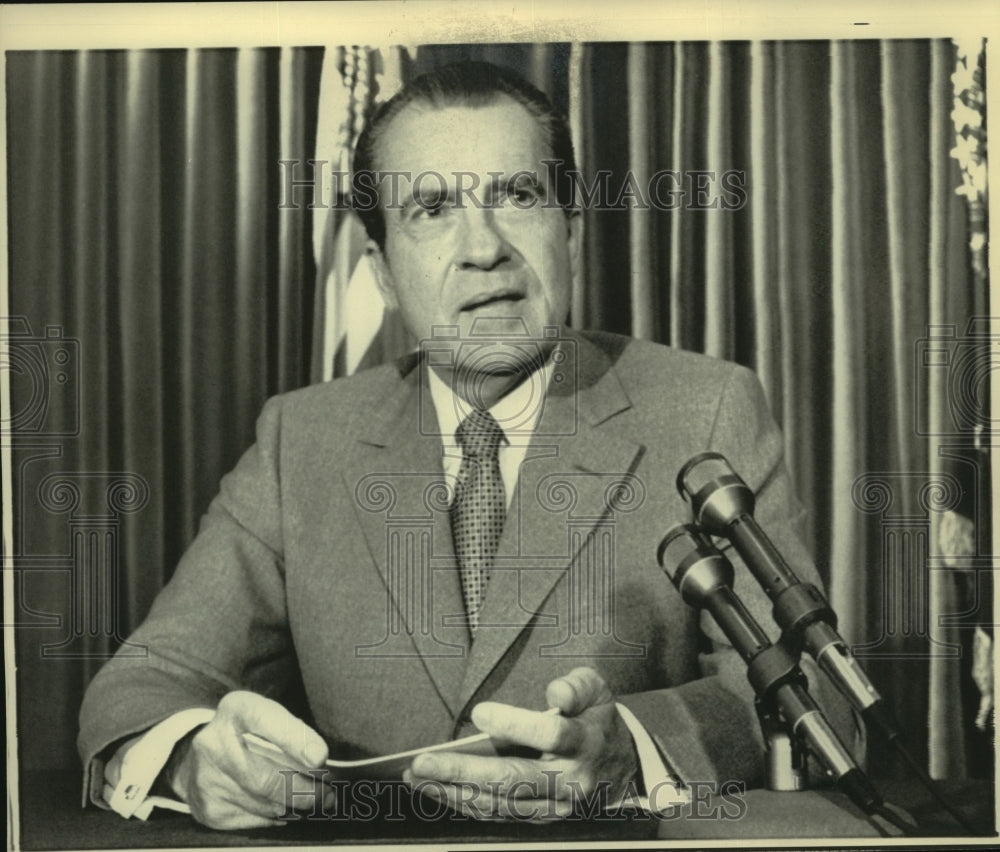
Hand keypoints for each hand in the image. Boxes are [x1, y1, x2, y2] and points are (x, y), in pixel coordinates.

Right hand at [169, 691, 330, 829]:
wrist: (198, 758)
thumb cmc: (247, 734)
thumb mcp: (267, 718)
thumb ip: (292, 733)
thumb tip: (320, 766)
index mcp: (237, 709)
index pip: (265, 720)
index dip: (294, 740)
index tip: (319, 758)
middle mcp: (214, 742)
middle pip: (267, 778)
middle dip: (305, 791)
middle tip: (328, 795)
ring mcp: (206, 779)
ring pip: (264, 804)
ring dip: (294, 806)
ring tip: (312, 802)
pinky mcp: (207, 808)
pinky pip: (254, 820)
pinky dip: (276, 816)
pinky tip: (283, 808)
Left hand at [404, 667, 637, 820]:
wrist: (621, 766)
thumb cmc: (597, 718)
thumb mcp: (596, 689)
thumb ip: (576, 686)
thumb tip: (554, 693)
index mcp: (585, 742)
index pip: (550, 735)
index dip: (515, 724)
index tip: (480, 712)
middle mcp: (570, 780)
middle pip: (513, 780)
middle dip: (462, 771)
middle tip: (423, 761)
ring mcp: (555, 806)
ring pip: (500, 803)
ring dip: (454, 791)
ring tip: (417, 775)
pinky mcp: (540, 818)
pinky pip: (498, 814)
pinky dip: (465, 803)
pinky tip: (437, 789)